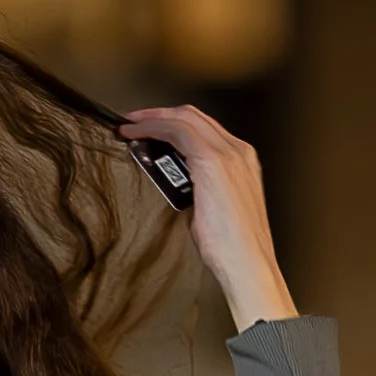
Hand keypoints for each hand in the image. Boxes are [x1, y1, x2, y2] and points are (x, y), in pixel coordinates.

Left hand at [117, 105, 298, 329]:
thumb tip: (172, 182)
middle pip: (193, 116)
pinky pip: (178, 132)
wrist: (246, 262)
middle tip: (131, 121)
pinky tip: (134, 136)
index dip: (172, 121)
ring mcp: (228, 154)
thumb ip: (196, 186)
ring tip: (128, 127)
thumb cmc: (229, 245)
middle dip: (158, 114)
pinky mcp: (213, 162)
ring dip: (151, 119)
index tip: (147, 127)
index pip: (203, 127)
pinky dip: (153, 128)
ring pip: (184, 118)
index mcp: (241, 160)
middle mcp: (238, 151)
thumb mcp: (211, 206)